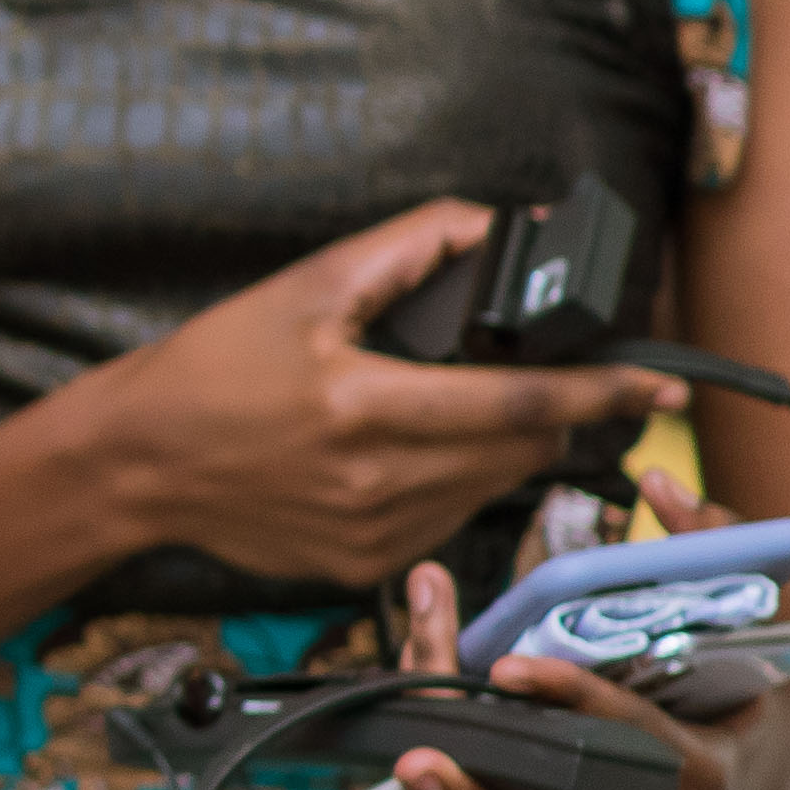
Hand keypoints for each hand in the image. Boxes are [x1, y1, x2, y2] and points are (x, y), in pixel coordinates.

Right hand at [71, 201, 668, 589]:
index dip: (598, 390)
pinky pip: (447, 519)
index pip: (517, 404)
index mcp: (361, 408)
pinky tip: (404, 453)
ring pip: (491, 488)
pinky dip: (451, 481)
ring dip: (501, 448)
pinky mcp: (365, 563)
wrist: (135, 461)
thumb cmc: (209, 369)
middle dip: (554, 415)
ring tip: (454, 411)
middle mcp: (375, 481)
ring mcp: (373, 533)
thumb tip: (489, 226)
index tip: (655, 382)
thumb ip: (403, 251)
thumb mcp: (301, 290)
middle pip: (521, 452)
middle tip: (551, 382)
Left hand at [395, 554, 789, 789]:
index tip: (507, 668)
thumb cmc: (757, 713)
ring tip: (396, 755)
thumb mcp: (776, 637)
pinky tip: (401, 739)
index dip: (571, 704)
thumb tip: (662, 488)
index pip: (633, 744)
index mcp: (699, 773)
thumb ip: (729, 558)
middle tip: (416, 760)